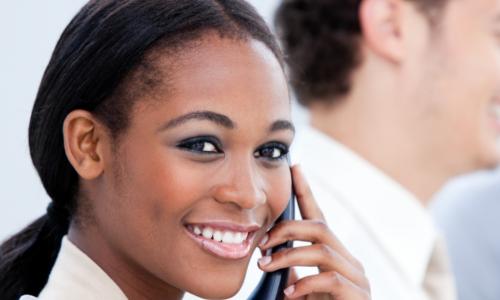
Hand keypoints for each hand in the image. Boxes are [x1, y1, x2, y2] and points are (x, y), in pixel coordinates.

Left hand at [257, 165, 370, 299]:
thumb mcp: (300, 289)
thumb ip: (292, 271)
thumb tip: (273, 256)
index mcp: (332, 254)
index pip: (318, 216)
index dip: (306, 191)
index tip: (295, 167)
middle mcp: (348, 260)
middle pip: (320, 227)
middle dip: (287, 230)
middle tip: (262, 245)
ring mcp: (356, 277)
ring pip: (323, 249)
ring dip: (289, 256)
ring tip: (266, 268)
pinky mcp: (358, 296)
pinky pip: (329, 280)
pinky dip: (304, 285)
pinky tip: (288, 295)